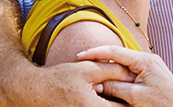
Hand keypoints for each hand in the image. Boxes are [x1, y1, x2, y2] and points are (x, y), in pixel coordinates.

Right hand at [0, 60, 135, 106]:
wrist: (35, 91)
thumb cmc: (61, 78)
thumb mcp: (88, 69)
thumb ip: (112, 70)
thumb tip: (132, 73)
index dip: (131, 100)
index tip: (137, 92)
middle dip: (122, 102)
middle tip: (130, 94)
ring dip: (113, 104)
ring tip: (115, 95)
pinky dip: (103, 105)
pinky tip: (102, 98)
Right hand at [77, 46, 172, 106]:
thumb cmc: (162, 104)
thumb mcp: (136, 97)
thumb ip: (116, 87)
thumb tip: (98, 83)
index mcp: (144, 60)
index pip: (115, 52)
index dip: (96, 53)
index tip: (80, 56)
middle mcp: (148, 59)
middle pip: (119, 56)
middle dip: (101, 59)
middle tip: (82, 61)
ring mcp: (150, 66)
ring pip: (124, 65)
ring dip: (109, 68)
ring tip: (91, 69)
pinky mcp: (152, 74)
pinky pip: (131, 71)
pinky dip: (119, 75)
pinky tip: (108, 79)